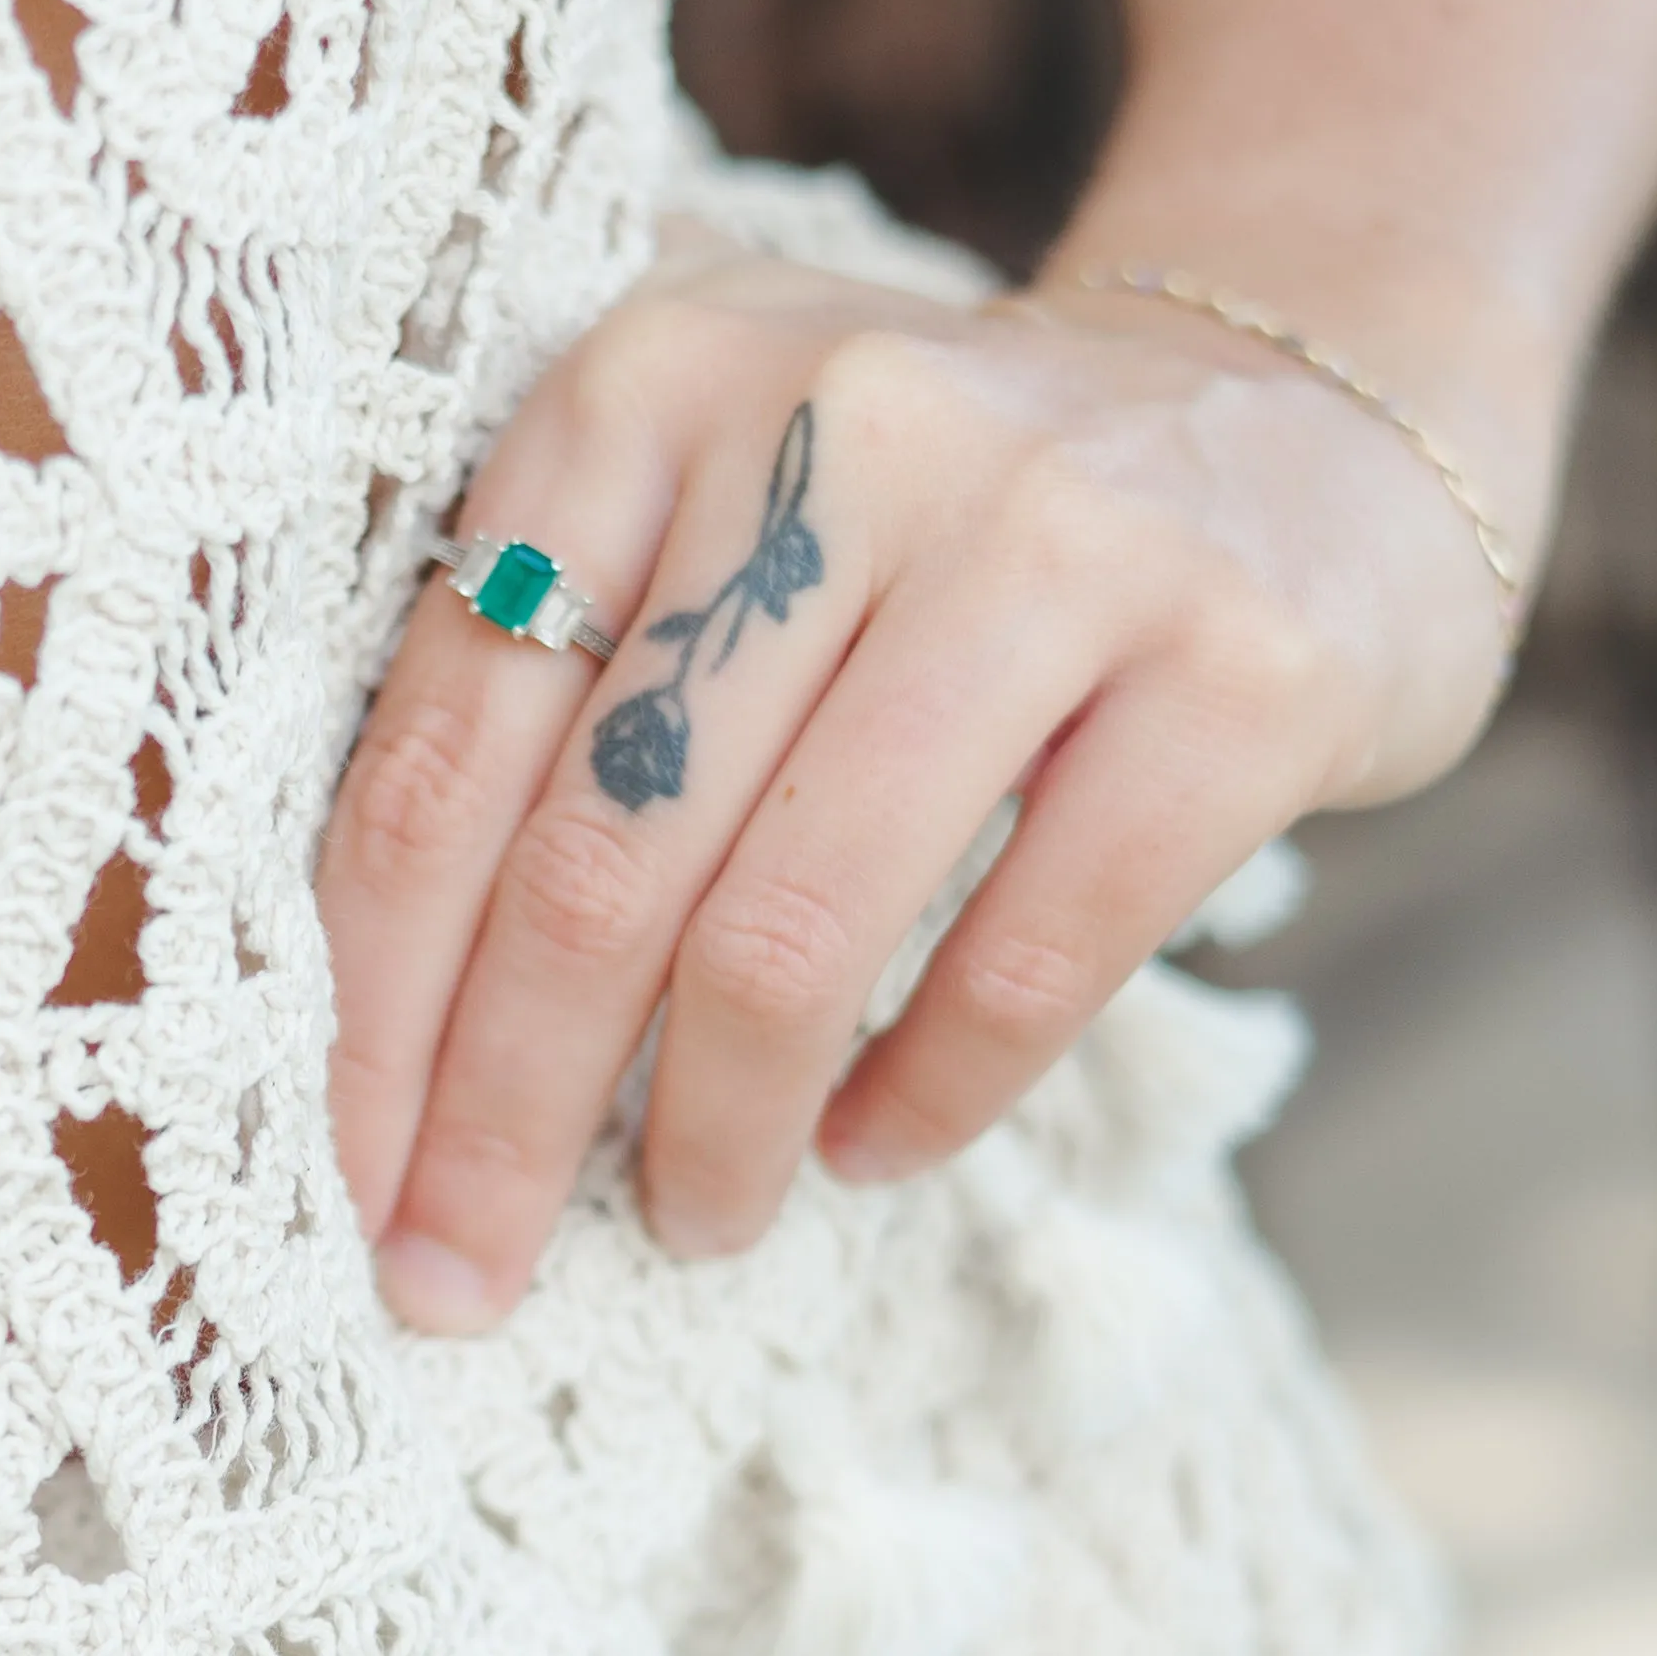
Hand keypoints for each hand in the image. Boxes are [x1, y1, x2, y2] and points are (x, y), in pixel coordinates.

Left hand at [318, 254, 1517, 1329]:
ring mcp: (1056, 538)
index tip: (343, 1188)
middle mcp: (838, 428)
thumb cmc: (940, 520)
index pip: (448, 749)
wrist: (1313, 421)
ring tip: (693, 1217)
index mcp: (651, 380)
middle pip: (596, 856)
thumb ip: (546, 643)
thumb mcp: (722, 479)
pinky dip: (923, 1096)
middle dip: (504, 1114)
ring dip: (714, 1131)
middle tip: (461, 1275)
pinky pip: (1023, 957)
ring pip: (790, 927)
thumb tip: (347, 995)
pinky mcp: (1236, 667)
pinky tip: (869, 1148)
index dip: (372, 1004)